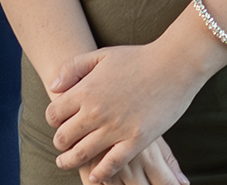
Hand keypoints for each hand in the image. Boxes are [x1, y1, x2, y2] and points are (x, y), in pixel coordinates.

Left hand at [46, 40, 209, 182]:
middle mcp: (96, 112)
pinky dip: (100, 174)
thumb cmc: (138, 58)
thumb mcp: (101, 55)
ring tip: (67, 163)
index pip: (53, 114)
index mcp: (86, 91)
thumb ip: (73, 68)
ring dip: (70, 162)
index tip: (59, 123)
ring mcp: (116, 128)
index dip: (53, 120)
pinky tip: (95, 177)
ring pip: (82, 154)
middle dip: (60, 143)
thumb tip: (53, 87)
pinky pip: (112, 164)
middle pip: (63, 137)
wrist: (174, 65)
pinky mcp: (136, 140)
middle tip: (63, 145)